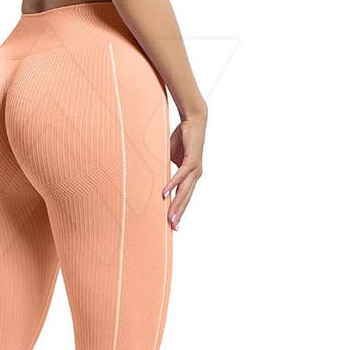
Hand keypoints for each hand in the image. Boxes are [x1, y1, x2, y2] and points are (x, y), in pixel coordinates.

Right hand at [162, 115, 205, 230]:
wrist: (193, 120)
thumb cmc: (182, 138)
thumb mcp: (170, 157)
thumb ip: (165, 168)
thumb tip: (155, 175)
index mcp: (190, 175)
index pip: (184, 196)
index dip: (179, 210)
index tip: (173, 223)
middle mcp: (195, 175)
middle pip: (185, 198)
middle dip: (179, 214)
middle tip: (173, 228)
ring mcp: (195, 169)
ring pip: (184, 191)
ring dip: (176, 205)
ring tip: (170, 217)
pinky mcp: (191, 161)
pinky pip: (179, 176)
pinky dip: (172, 185)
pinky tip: (165, 194)